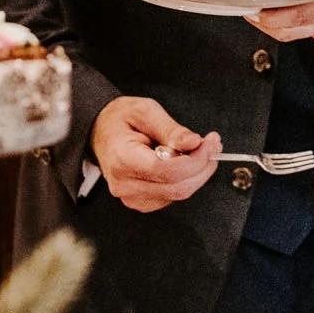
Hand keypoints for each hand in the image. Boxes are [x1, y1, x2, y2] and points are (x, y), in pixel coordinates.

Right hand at [89, 97, 219, 213]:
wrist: (101, 131)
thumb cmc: (120, 120)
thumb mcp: (146, 111)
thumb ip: (171, 129)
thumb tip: (194, 143)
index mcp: (122, 158)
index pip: (166, 171)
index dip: (194, 160)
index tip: (209, 144)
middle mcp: (124, 183)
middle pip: (177, 187)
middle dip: (202, 167)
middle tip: (213, 145)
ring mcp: (131, 196)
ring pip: (178, 194)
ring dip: (197, 173)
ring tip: (200, 149)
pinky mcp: (141, 201)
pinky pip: (172, 196)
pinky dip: (186, 180)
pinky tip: (185, 162)